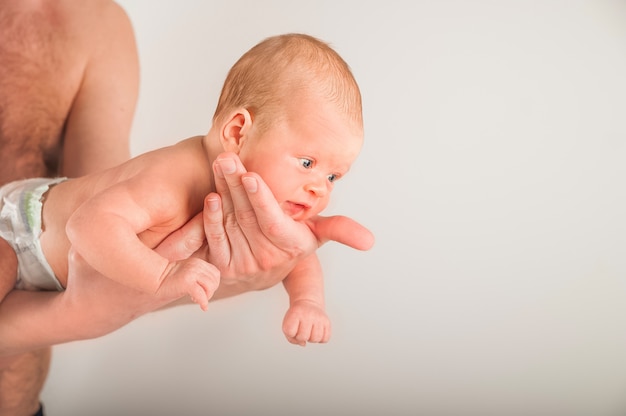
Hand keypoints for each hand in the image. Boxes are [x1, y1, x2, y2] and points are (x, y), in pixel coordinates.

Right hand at [156, 258, 219, 310]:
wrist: (153, 279)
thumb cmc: (168, 279)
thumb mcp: (187, 273)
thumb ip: (199, 276)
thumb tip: (211, 288)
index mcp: (198, 263)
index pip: (215, 274)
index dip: (213, 284)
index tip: (204, 291)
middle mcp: (196, 266)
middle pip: (215, 281)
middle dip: (210, 292)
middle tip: (201, 297)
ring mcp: (192, 273)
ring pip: (211, 287)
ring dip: (207, 296)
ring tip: (196, 299)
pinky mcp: (187, 282)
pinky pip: (201, 294)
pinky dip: (204, 302)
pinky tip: (203, 307)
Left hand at [201, 152, 373, 297]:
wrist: (263, 269)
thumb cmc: (291, 242)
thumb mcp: (316, 236)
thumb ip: (339, 231)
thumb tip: (370, 241)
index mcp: (291, 246)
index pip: (273, 222)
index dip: (262, 200)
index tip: (251, 175)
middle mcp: (266, 257)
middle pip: (248, 215)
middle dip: (237, 184)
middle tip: (228, 157)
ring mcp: (242, 262)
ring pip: (229, 220)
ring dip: (223, 191)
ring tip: (221, 163)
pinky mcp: (222, 265)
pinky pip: (213, 237)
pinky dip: (210, 216)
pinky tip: (212, 194)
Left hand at [282, 300, 330, 345]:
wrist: (308, 302)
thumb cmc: (297, 315)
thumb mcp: (288, 322)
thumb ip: (290, 337)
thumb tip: (303, 344)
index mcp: (296, 313)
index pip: (290, 332)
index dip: (291, 333)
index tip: (293, 327)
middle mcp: (308, 314)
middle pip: (303, 337)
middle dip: (301, 337)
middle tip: (302, 330)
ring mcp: (319, 318)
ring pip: (316, 339)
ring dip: (312, 339)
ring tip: (310, 332)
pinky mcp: (327, 322)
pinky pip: (325, 339)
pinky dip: (321, 339)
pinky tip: (317, 332)